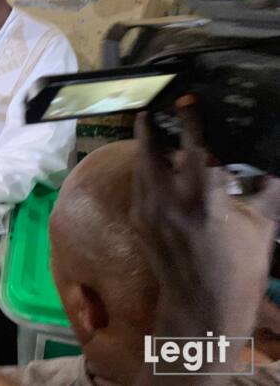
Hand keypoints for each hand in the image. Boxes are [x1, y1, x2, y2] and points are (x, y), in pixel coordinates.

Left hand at [131, 95, 278, 333]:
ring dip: (145, 150)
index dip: (188, 120)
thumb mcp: (261, 228)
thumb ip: (266, 193)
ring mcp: (149, 212)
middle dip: (148, 129)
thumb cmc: (237, 268)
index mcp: (204, 198)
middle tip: (149, 113)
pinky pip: (139, 188)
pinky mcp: (139, 224)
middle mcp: (170, 200)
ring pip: (141, 169)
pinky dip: (144, 173)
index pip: (193, 147)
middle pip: (151, 153)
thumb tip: (274, 170)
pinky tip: (152, 169)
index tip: (184, 100)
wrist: (201, 305)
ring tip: (148, 134)